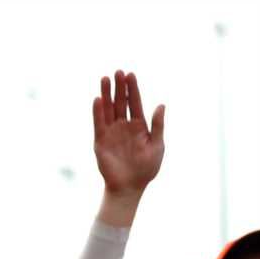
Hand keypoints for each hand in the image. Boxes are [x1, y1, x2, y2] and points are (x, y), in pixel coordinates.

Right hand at [94, 71, 163, 196]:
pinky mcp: (100, 142)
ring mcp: (111, 133)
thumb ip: (158, 125)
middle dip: (119, 87)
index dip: (132, 89)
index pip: (135, 102)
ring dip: (106, 94)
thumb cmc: (146, 169)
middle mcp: (124, 126)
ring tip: (104, 79)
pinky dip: (98, 112)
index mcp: (139, 126)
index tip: (130, 74)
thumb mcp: (157, 145)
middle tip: (117, 71)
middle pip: (120, 102)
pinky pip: (98, 123)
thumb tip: (161, 104)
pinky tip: (98, 100)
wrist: (130, 187)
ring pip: (108, 109)